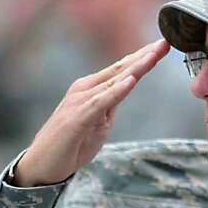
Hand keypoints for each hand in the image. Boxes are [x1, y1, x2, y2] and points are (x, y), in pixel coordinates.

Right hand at [11, 40, 169, 186]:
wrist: (42, 164)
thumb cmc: (70, 144)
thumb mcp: (99, 122)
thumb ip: (110, 104)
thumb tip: (126, 90)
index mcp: (91, 89)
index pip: (122, 70)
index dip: (143, 57)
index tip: (163, 46)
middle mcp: (85, 90)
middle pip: (121, 69)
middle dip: (144, 56)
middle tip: (165, 42)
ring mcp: (80, 102)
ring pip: (114, 81)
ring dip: (135, 68)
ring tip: (153, 55)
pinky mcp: (78, 118)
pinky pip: (101, 102)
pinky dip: (116, 90)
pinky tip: (130, 81)